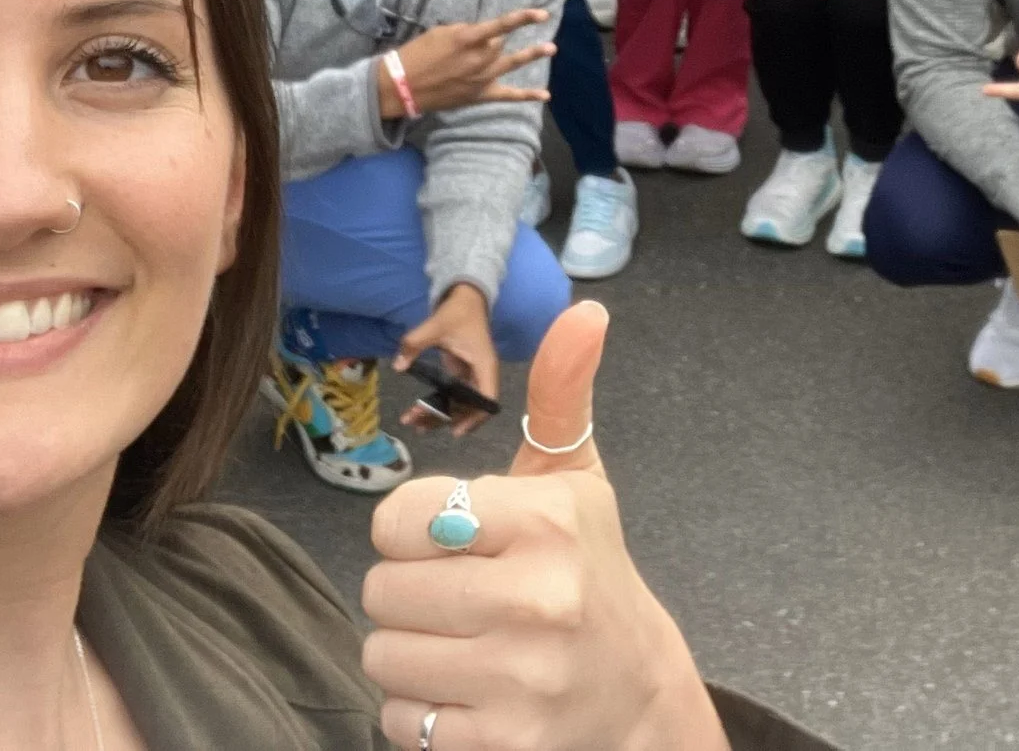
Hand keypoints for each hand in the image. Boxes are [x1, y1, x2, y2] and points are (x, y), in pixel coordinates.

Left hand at [363, 304, 730, 750]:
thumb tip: (585, 311)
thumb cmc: (589, 573)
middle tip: (464, 598)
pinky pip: (399, 719)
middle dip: (411, 594)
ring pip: (383, 656)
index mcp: (546, 521)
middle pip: (382, 590)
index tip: (458, 541)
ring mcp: (521, 679)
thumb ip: (561, 395)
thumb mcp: (576, 482)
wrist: (636, 695)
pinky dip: (420, 709)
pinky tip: (469, 691)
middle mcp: (537, 598)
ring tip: (464, 644)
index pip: (398, 518)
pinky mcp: (502, 741)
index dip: (415, 530)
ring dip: (410, 653)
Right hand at [382, 9, 555, 118]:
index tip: (542, 14)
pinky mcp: (480, 96)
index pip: (502, 26)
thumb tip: (483, 34)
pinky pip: (508, 96)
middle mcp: (479, 59)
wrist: (402, 86)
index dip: (523, 18)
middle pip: (499, 44)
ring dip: (532, 55)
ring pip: (511, 64)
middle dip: (492, 41)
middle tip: (474, 44)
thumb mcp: (440, 33)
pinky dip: (527, 95)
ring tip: (551, 48)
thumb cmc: (417, 54)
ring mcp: (481, 79)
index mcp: (468, 39)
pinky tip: (545, 95)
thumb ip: (466, 32)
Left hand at [395, 283, 497, 437]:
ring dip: (439, 414)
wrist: (466, 298)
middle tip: (418, 426)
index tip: (455, 430)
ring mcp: (471, 375)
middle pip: (469, 407)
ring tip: (414, 422)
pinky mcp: (461, 373)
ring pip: (459, 403)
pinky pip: (452, 395)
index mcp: (484, 365)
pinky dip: (438, 403)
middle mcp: (481, 374)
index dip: (475, 418)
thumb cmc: (458, 312)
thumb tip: (398, 365)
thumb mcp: (436, 324)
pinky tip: (420, 411)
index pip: (487, 399)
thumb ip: (415, 343)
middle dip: (445, 419)